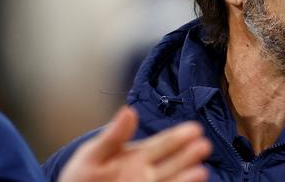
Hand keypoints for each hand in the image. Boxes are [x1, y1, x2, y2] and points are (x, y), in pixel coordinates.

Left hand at [59, 106, 210, 181]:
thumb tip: (129, 110)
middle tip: (204, 145)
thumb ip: (113, 136)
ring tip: (201, 171)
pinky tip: (189, 181)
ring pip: (171, 180)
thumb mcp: (93, 155)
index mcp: (138, 155)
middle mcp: (148, 173)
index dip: (178, 136)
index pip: (163, 143)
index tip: (195, 129)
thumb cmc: (80, 178)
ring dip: (186, 176)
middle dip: (188, 155)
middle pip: (173, 162)